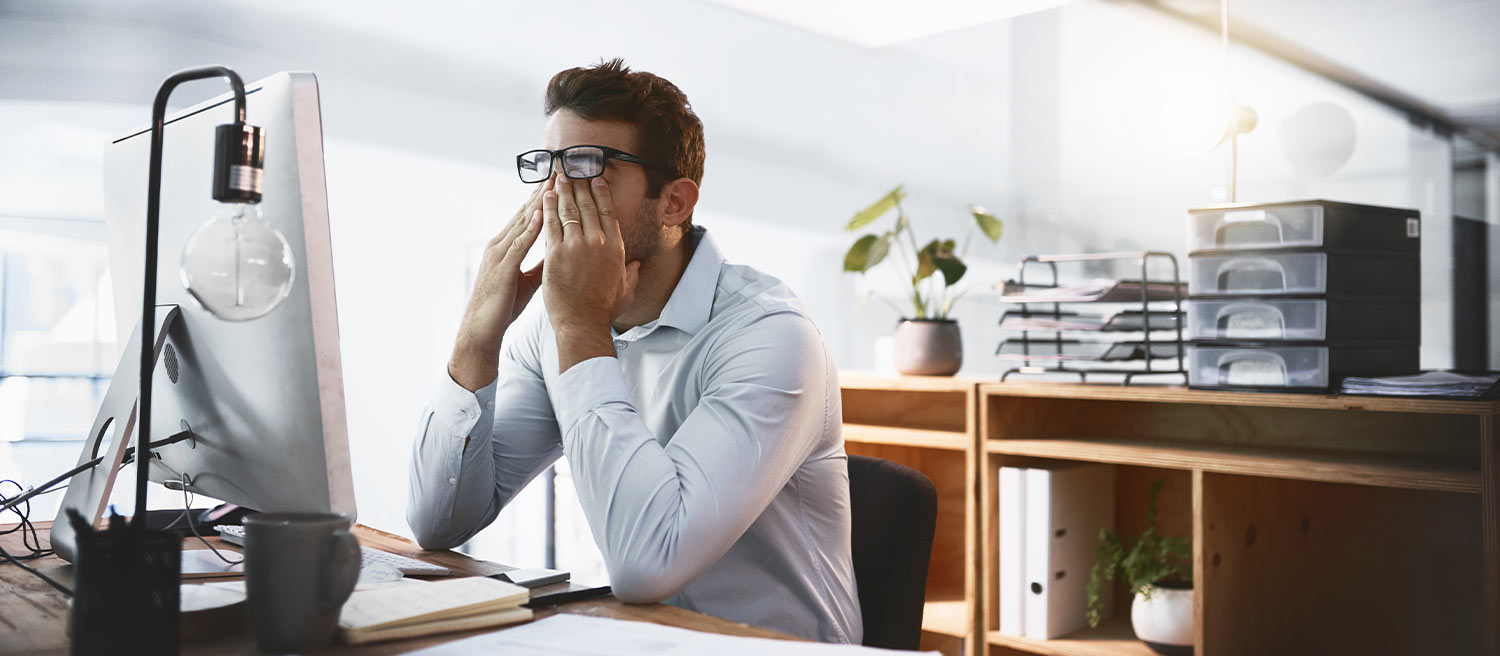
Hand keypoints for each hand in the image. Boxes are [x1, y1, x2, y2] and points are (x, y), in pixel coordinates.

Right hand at [448, 179, 549, 390]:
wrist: (482, 328)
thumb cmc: (503, 304)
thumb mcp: (529, 279)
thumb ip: (541, 263)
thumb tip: (558, 252)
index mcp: (507, 246)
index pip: (527, 216)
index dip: (543, 198)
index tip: (559, 180)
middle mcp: (501, 244)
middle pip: (524, 211)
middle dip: (542, 191)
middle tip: (559, 169)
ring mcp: (499, 254)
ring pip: (521, 222)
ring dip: (538, 202)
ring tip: (553, 182)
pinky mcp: (502, 268)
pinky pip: (518, 244)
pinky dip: (529, 228)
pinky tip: (540, 215)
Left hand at [541, 173, 640, 371]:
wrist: (583, 324)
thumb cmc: (603, 312)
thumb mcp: (625, 292)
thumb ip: (632, 275)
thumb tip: (638, 266)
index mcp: (616, 250)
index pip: (608, 213)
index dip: (601, 194)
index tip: (596, 179)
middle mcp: (598, 243)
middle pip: (587, 206)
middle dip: (580, 185)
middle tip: (573, 169)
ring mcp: (576, 247)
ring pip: (569, 211)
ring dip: (563, 191)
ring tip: (558, 176)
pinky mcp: (556, 254)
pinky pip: (550, 224)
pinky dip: (548, 208)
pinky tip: (545, 196)